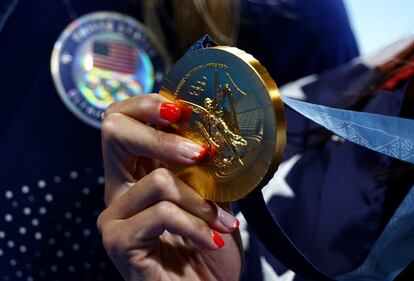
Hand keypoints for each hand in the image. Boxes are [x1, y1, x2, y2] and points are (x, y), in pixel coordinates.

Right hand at [97, 94, 241, 280]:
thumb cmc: (207, 245)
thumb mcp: (211, 196)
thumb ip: (205, 166)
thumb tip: (217, 131)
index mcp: (136, 172)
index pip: (122, 119)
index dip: (147, 105)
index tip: (183, 111)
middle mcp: (118, 188)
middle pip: (114, 129)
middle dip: (162, 136)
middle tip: (200, 153)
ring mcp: (114, 215)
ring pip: (157, 180)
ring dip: (201, 203)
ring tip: (222, 224)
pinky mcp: (118, 241)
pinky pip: (162, 214)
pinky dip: (196, 226)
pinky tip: (211, 242)